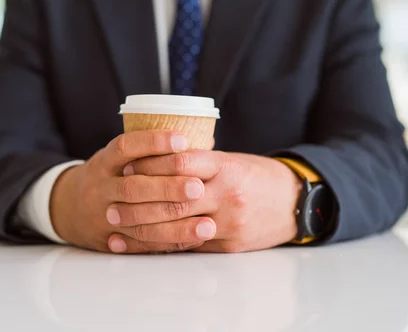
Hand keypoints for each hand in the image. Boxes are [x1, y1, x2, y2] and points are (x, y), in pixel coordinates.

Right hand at [50, 131, 217, 252]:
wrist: (69, 209)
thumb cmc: (110, 177)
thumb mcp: (119, 159)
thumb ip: (153, 153)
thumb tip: (205, 141)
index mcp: (104, 162)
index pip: (126, 147)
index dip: (153, 142)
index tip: (182, 140)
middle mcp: (100, 187)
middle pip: (133, 187)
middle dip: (167, 187)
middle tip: (198, 187)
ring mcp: (103, 216)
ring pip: (137, 220)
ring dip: (175, 223)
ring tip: (207, 224)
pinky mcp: (111, 240)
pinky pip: (142, 244)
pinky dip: (169, 241)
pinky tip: (193, 239)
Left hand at [111, 151, 301, 252]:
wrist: (294, 203)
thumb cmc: (257, 177)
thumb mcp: (232, 161)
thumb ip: (200, 164)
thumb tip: (155, 160)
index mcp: (226, 167)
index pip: (182, 161)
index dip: (151, 164)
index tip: (126, 166)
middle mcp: (228, 194)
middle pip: (175, 198)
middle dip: (139, 201)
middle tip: (113, 202)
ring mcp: (229, 221)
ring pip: (178, 226)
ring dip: (143, 228)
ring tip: (117, 226)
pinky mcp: (229, 244)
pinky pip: (189, 246)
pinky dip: (162, 245)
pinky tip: (140, 244)